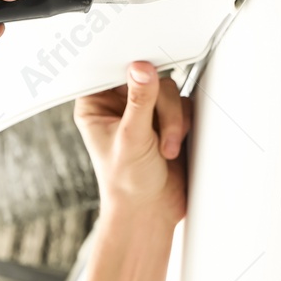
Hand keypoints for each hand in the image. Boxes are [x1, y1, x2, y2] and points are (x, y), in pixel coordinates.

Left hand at [74, 61, 190, 227]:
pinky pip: (183, 103)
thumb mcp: (132, 139)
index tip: (144, 72)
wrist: (151, 212)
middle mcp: (119, 105)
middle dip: (160, 108)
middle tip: (159, 135)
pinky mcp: (167, 119)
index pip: (111, 71)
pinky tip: (173, 147)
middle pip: (147, 78)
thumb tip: (141, 69)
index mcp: (96, 106)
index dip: (129, 69)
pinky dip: (184, 123)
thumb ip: (139, 101)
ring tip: (166, 149)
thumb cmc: (127, 185)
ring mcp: (145, 111)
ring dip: (174, 120)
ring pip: (168, 91)